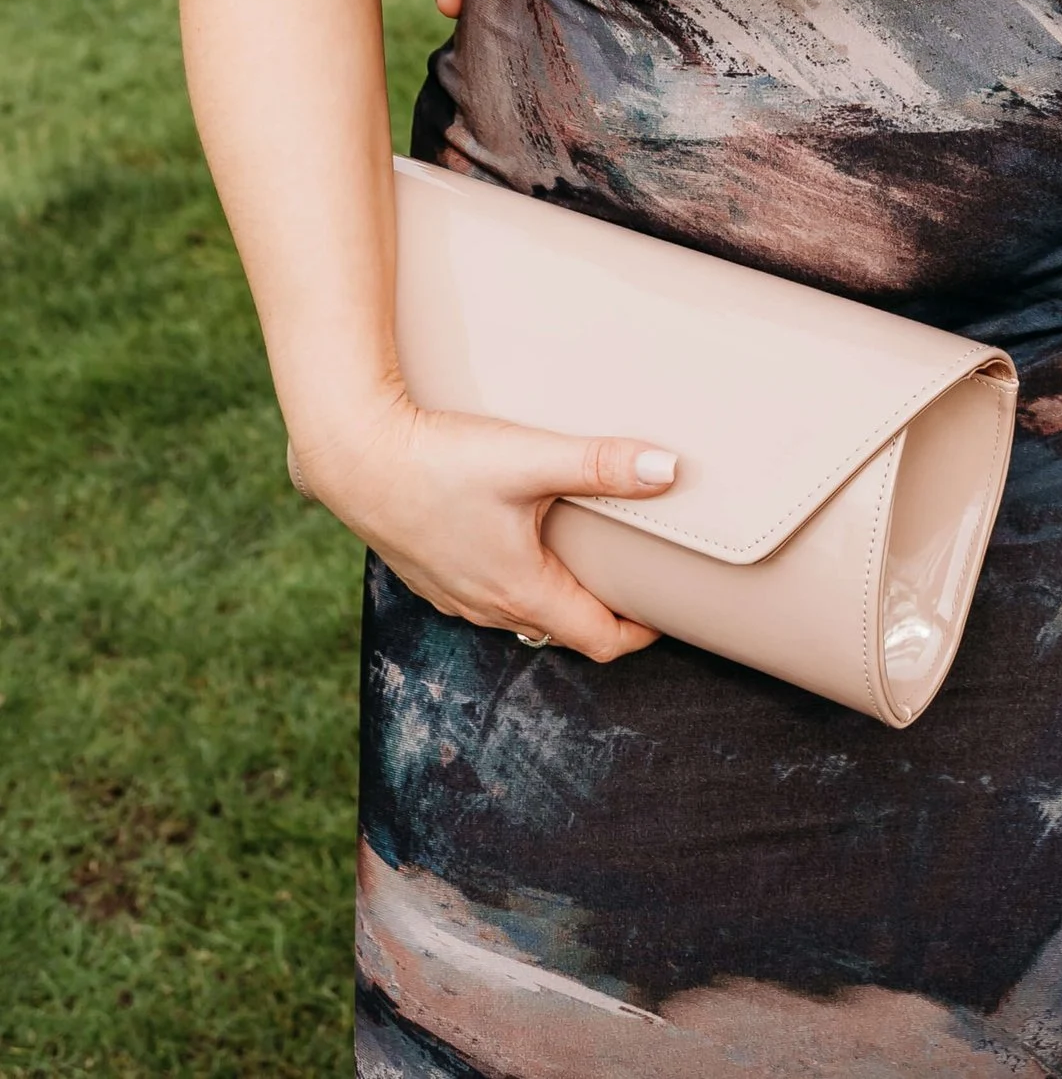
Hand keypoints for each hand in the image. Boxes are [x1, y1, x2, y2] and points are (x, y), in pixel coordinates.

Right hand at [295, 388, 675, 660]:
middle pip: (562, 630)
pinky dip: (516, 581)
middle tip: (637, 581)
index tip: (668, 611)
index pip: (598, 640)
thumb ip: (600, 463)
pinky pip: (485, 596)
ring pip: (521, 614)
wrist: (354, 458)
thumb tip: (669, 469)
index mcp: (522, 590)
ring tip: (587, 560)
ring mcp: (453, 595)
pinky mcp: (429, 573)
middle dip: (604, 613)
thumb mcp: (529, 459)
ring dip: (558, 597)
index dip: (641, 632)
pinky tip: (520, 541)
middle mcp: (487, 607)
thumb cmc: (440, 462)